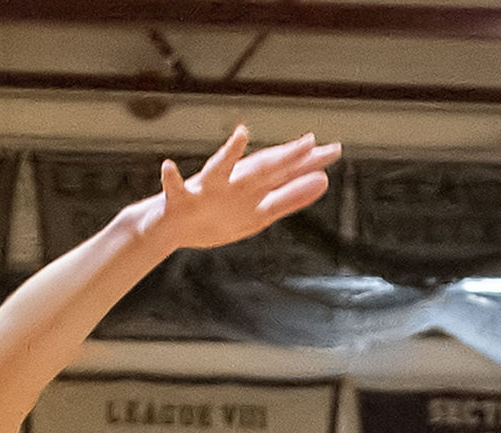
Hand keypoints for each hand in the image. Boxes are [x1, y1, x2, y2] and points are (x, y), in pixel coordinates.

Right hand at [144, 128, 339, 251]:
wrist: (173, 227)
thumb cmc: (216, 217)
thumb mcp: (259, 212)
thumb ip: (290, 196)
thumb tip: (323, 179)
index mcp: (250, 188)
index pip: (282, 173)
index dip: (306, 163)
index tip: (332, 151)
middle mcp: (231, 183)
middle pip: (259, 169)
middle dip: (281, 158)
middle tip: (308, 143)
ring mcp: (205, 189)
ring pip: (218, 170)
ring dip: (228, 154)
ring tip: (240, 136)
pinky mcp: (180, 200)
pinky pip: (174, 189)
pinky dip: (170, 178)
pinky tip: (168, 168)